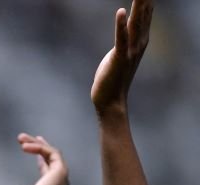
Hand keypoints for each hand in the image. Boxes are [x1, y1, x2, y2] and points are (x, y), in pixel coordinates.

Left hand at [11, 134, 69, 184]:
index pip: (47, 167)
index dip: (39, 156)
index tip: (29, 146)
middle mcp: (59, 180)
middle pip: (50, 156)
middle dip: (36, 144)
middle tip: (22, 138)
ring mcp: (61, 174)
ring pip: (51, 152)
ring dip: (35, 143)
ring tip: (20, 138)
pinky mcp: (60, 170)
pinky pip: (51, 152)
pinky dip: (38, 147)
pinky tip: (24, 146)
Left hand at [92, 0, 152, 114]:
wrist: (111, 100)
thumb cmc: (113, 76)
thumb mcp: (122, 52)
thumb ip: (126, 38)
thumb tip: (126, 25)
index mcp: (140, 40)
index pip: (146, 13)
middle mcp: (139, 43)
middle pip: (144, 14)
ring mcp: (130, 50)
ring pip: (136, 23)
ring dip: (138, 5)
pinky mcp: (118, 58)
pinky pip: (120, 38)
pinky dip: (121, 24)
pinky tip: (121, 11)